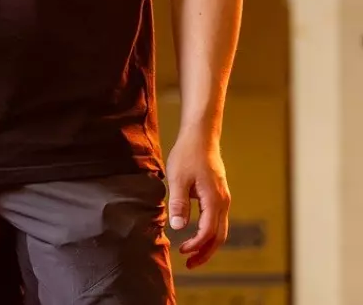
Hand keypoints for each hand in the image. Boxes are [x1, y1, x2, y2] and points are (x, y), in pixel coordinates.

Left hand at [165, 130, 230, 268]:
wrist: (201, 136)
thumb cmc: (188, 155)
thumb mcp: (177, 178)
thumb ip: (178, 203)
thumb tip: (179, 228)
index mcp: (214, 200)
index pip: (209, 232)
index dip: (196, 245)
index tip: (181, 251)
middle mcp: (223, 202)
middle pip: (219, 236)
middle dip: (206, 253)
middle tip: (190, 264)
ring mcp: (223, 199)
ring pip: (221, 229)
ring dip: (208, 244)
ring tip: (192, 254)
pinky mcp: (219, 195)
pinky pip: (218, 220)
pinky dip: (209, 232)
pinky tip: (196, 234)